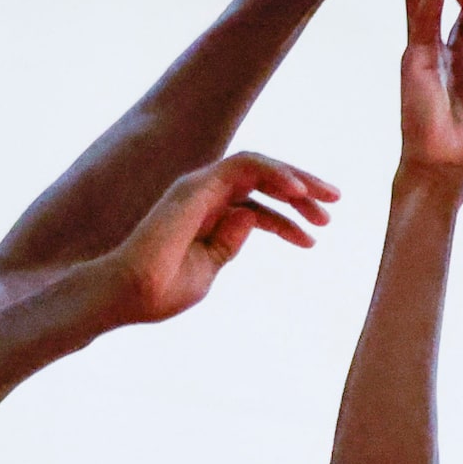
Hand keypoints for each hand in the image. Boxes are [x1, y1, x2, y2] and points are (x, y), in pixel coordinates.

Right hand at [105, 152, 337, 322]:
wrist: (127, 295)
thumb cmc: (160, 291)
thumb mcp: (208, 269)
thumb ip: (228, 245)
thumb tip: (252, 220)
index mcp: (207, 218)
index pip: (257, 207)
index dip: (289, 220)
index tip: (315, 240)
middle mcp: (204, 197)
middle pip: (262, 182)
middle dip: (302, 191)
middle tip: (335, 205)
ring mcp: (199, 188)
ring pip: (258, 168)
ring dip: (295, 178)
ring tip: (325, 198)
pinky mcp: (197, 186)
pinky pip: (244, 167)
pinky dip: (274, 174)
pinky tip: (298, 191)